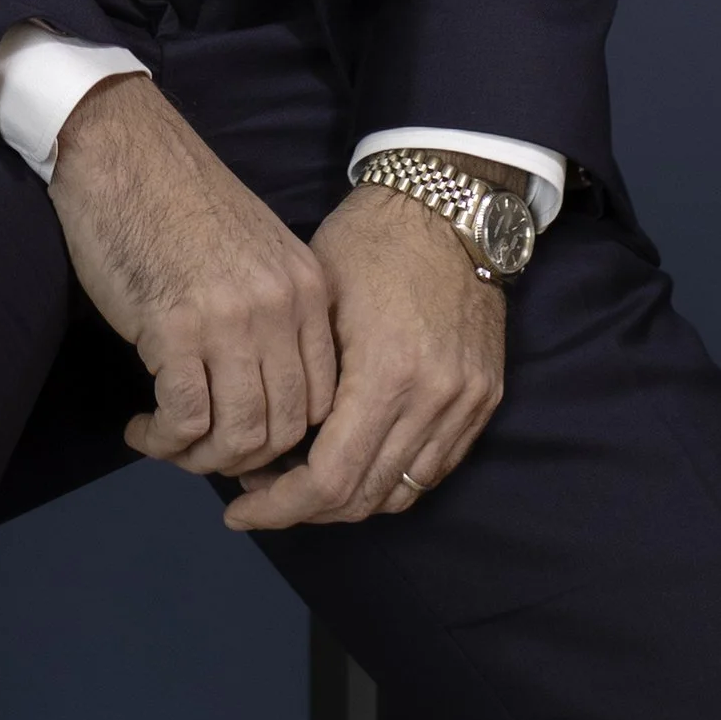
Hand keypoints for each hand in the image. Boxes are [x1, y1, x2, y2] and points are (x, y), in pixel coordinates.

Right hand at [47, 75, 337, 478]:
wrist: (121, 147)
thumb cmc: (175, 196)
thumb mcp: (253, 250)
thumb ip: (272, 311)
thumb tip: (262, 390)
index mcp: (308, 287)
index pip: (323, 400)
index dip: (285, 439)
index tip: (245, 441)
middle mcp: (282, 307)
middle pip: (285, 427)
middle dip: (242, 459)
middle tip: (200, 452)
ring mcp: (232, 319)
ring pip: (238, 434)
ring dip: (199, 459)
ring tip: (167, 442)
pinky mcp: (174, 327)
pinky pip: (185, 419)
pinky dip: (163, 440)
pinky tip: (142, 429)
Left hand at [220, 182, 504, 532]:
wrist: (447, 209)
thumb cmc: (368, 242)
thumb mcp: (315, 301)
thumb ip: (297, 378)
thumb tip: (256, 438)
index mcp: (386, 373)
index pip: (330, 479)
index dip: (279, 506)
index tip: (236, 509)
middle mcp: (433, 400)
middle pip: (364, 498)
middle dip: (304, 510)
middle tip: (257, 495)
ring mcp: (465, 404)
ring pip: (400, 493)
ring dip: (347, 501)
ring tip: (298, 481)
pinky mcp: (484, 400)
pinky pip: (432, 470)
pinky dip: (389, 480)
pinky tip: (350, 463)